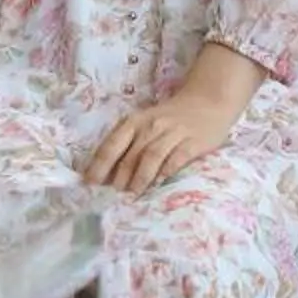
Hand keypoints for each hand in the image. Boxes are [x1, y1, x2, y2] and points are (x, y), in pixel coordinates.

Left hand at [83, 85, 236, 194]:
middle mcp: (151, 126)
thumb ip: (128, 144)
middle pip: (131, 154)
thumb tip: (106, 174)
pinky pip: (177, 158)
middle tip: (111, 195)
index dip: (100, 165)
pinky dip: (167, 171)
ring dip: (140, 177)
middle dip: (119, 176)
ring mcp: (173, 133)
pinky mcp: (193, 141)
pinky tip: (159, 183)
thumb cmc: (169, 117)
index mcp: (134, 121)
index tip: (89, 183)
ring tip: (132, 195)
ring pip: (152, 156)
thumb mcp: (144, 123)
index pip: (112, 144)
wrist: (207, 101)